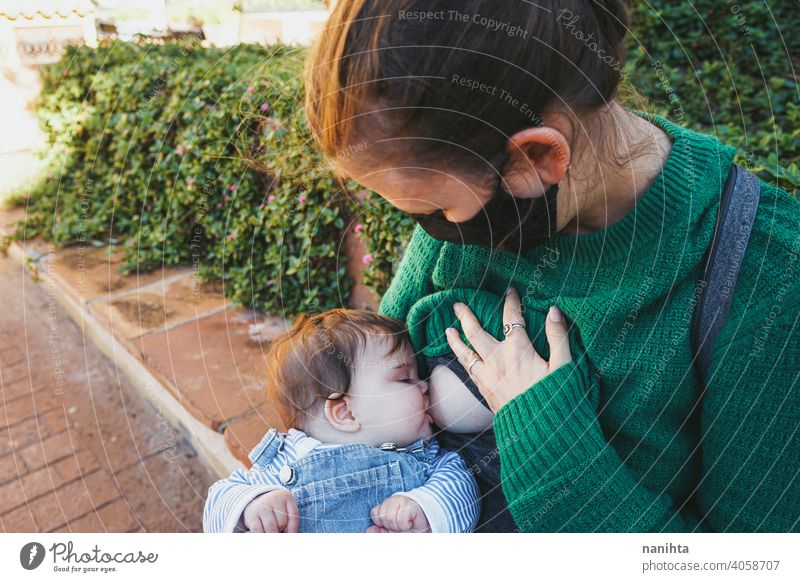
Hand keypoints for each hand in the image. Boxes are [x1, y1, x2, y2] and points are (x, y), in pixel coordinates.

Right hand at [242, 489, 298, 532]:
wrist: (254, 500)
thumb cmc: (274, 509)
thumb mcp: (285, 509)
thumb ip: (290, 521)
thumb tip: (291, 537)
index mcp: (286, 496)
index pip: (293, 516)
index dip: (293, 529)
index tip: (290, 536)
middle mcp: (274, 499)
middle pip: (282, 523)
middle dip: (281, 530)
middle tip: (278, 530)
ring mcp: (262, 506)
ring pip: (271, 528)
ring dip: (272, 534)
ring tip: (270, 532)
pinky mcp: (251, 515)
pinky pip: (258, 531)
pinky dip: (262, 536)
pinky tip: (263, 535)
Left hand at [367, 496, 430, 532]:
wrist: (428, 525)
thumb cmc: (409, 529)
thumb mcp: (392, 533)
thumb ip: (379, 532)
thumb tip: (368, 530)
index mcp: (386, 506)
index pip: (374, 513)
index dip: (381, 523)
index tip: (392, 526)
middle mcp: (392, 500)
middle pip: (382, 516)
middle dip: (391, 526)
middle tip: (401, 525)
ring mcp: (402, 500)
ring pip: (389, 518)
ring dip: (398, 526)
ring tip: (406, 524)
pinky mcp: (410, 504)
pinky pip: (400, 519)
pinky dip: (405, 525)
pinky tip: (410, 522)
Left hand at [445, 287, 571, 411]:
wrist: (540, 432)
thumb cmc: (556, 399)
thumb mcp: (564, 366)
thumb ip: (558, 336)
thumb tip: (553, 310)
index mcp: (519, 350)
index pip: (512, 318)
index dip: (511, 302)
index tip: (510, 291)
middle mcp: (498, 360)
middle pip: (477, 332)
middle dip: (467, 316)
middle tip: (458, 304)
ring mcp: (488, 376)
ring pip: (465, 353)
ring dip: (455, 339)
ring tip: (448, 329)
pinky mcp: (485, 391)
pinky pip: (468, 371)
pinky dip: (461, 360)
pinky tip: (460, 358)